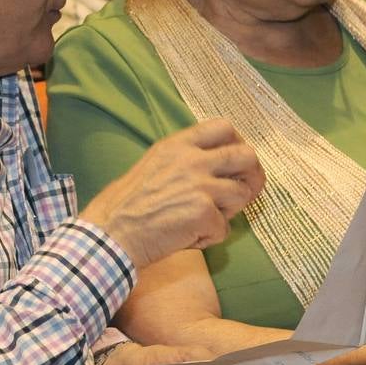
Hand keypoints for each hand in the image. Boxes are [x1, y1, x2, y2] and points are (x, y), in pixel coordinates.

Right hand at [80, 119, 263, 269]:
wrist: (112, 233)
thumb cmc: (127, 205)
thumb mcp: (154, 164)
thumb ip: (185, 160)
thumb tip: (220, 169)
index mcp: (178, 144)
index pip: (224, 127)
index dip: (238, 143)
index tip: (236, 161)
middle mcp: (192, 159)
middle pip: (247, 155)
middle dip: (252, 175)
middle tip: (245, 190)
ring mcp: (201, 185)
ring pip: (243, 194)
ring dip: (228, 211)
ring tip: (203, 220)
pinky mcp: (205, 213)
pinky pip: (224, 228)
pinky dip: (209, 237)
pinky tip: (186, 237)